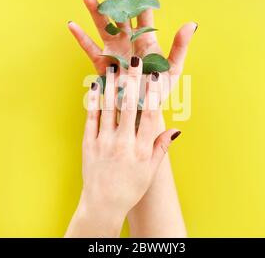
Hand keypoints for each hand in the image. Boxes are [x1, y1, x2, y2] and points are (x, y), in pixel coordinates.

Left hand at [65, 57, 181, 236]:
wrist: (103, 204)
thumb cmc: (130, 187)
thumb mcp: (150, 170)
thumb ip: (161, 147)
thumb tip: (175, 130)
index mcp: (141, 149)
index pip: (150, 115)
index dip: (153, 93)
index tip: (155, 76)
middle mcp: (123, 143)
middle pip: (129, 106)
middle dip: (132, 81)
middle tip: (135, 60)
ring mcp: (104, 142)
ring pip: (109, 108)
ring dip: (112, 85)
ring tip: (114, 67)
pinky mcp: (89, 144)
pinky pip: (91, 118)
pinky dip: (93, 101)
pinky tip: (95, 87)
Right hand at [68, 0, 196, 95]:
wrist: (143, 111)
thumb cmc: (158, 91)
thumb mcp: (173, 69)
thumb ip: (180, 46)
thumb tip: (191, 24)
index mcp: (146, 38)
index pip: (142, 10)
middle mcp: (128, 40)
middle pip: (119, 13)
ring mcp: (114, 51)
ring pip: (103, 26)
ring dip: (94, 10)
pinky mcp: (103, 64)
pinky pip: (90, 49)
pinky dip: (81, 38)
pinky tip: (72, 25)